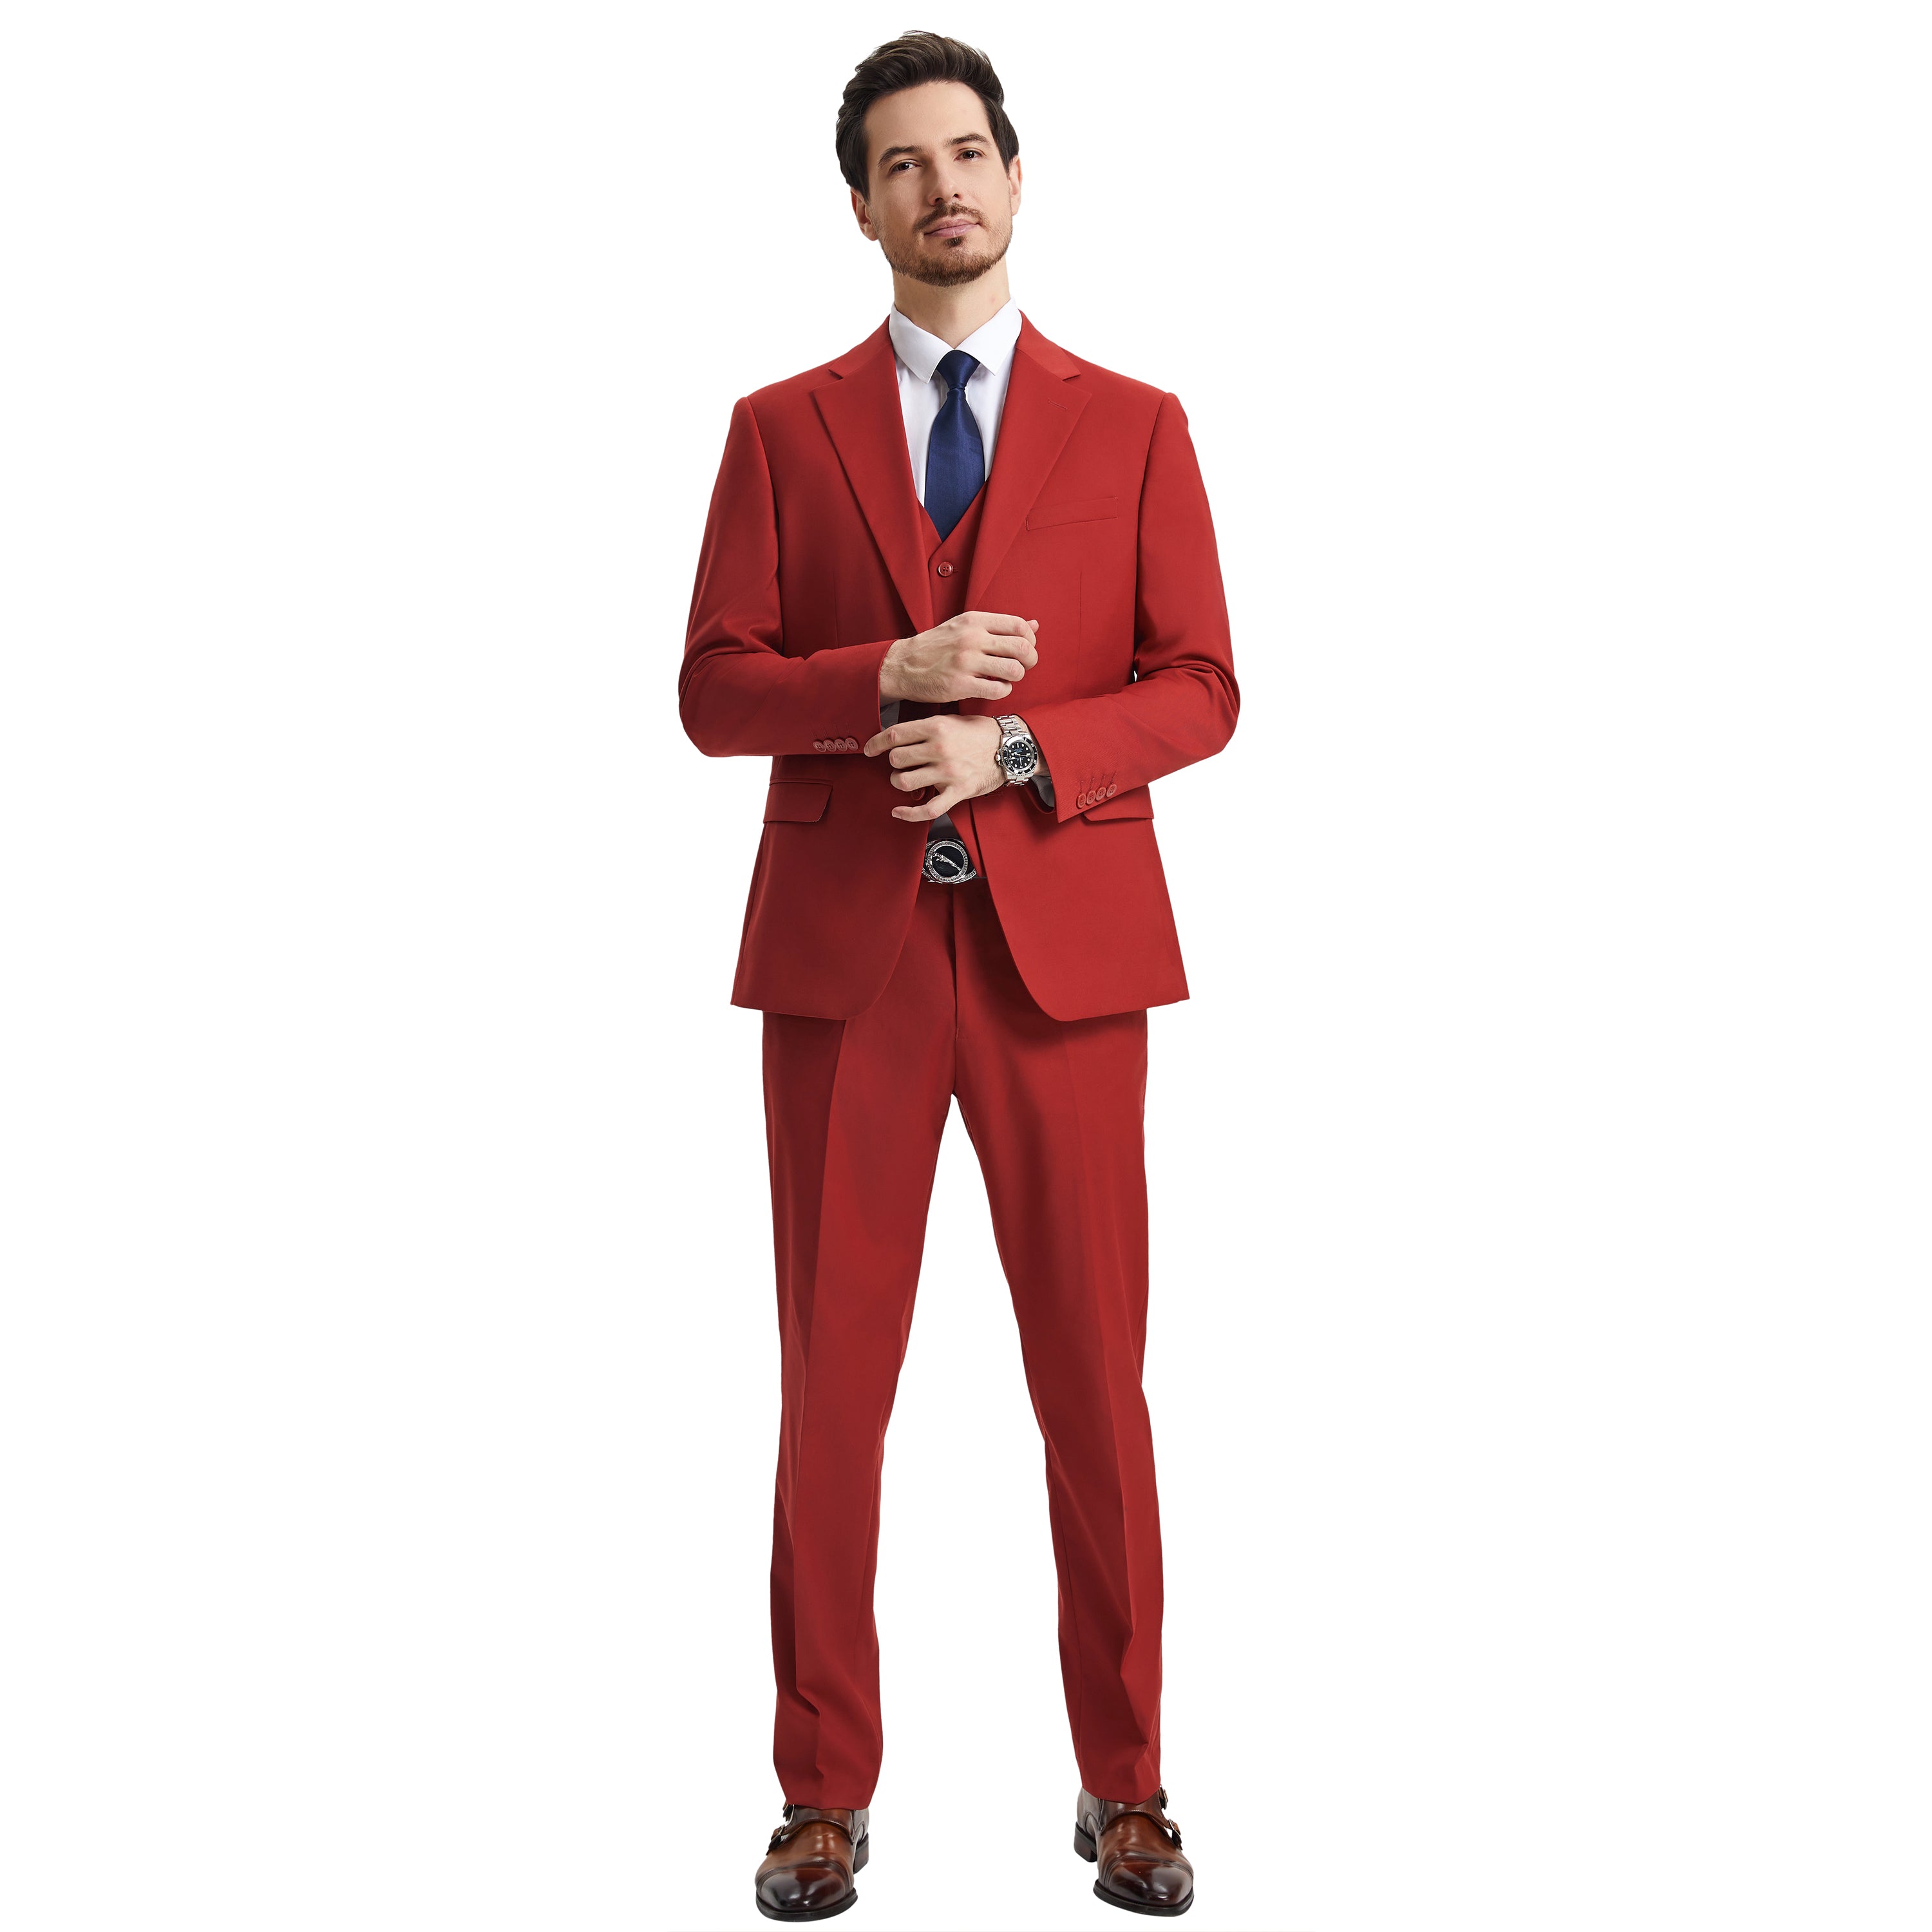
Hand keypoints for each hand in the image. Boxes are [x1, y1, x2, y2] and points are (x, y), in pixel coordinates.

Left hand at [863, 714, 1007, 821]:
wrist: (1011, 748)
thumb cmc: (982, 733)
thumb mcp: (953, 719)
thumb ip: (927, 726)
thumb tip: (899, 735)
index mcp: (937, 727)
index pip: (894, 734)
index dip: (876, 743)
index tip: (870, 749)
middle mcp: (939, 748)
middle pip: (896, 759)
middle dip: (894, 763)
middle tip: (901, 763)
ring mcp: (948, 772)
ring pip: (905, 781)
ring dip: (900, 782)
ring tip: (906, 780)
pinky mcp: (957, 792)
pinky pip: (928, 809)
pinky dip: (908, 813)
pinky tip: (898, 811)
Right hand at [879, 612, 1037, 704]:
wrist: (903, 666)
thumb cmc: (937, 647)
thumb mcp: (965, 626)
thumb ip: (998, 626)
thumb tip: (1034, 624)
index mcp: (974, 621)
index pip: (1019, 626)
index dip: (1030, 640)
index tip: (1024, 649)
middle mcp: (971, 639)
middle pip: (1022, 648)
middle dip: (1030, 660)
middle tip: (1022, 666)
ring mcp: (966, 662)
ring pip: (1014, 670)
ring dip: (1016, 676)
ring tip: (1006, 677)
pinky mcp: (960, 685)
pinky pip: (998, 689)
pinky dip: (1003, 691)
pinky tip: (994, 688)